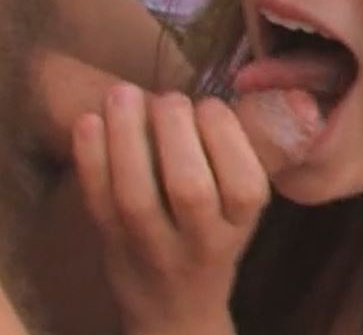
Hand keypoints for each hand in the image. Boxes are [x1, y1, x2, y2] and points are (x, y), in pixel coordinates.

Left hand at [72, 84, 266, 334]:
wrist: (174, 307)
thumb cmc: (213, 233)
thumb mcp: (239, 204)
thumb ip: (232, 154)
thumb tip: (210, 87)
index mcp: (240, 223)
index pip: (242, 184)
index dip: (224, 135)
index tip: (209, 105)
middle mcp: (200, 241)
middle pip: (189, 188)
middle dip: (176, 129)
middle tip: (169, 97)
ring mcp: (152, 246)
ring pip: (137, 195)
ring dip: (126, 136)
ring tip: (123, 92)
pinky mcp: (110, 244)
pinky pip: (97, 202)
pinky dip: (89, 159)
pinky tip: (87, 120)